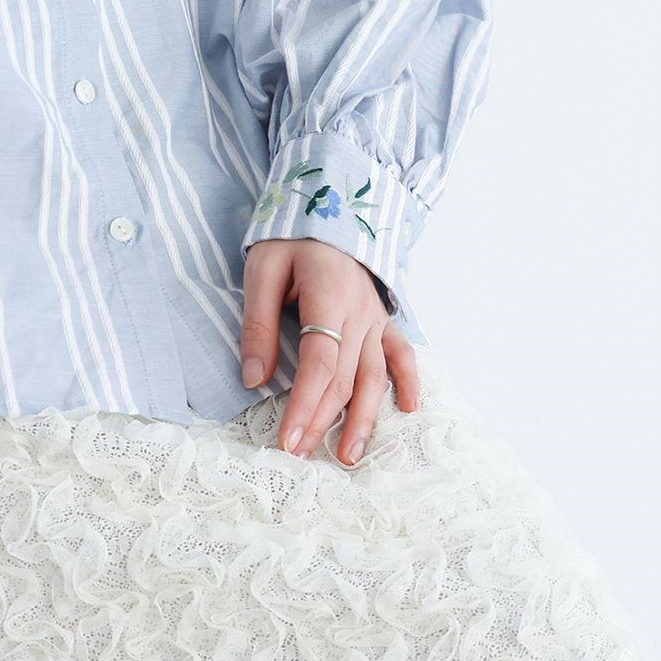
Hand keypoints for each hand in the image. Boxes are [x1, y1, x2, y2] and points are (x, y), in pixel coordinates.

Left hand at [240, 239, 419, 465]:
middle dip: (322, 420)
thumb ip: (259, 323)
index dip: (304, 404)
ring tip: (349, 456)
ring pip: (374, 376)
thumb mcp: (263, 269)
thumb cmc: (291, 238)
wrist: (329, 204)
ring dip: (364, 418)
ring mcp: (375, 317)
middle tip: (299, 454)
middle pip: (345, 378)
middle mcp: (359, 313)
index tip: (287, 439)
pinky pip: (402, 353)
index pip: (319, 363)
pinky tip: (408, 410)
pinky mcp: (382, 318)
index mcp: (328, 297)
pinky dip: (408, 382)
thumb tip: (252, 380)